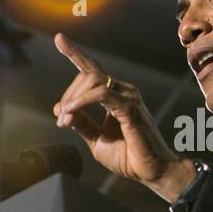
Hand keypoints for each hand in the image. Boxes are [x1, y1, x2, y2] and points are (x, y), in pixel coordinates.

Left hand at [52, 33, 194, 201]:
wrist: (153, 172)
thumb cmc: (129, 157)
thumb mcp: (96, 139)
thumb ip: (80, 123)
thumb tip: (59, 108)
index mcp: (115, 95)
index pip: (92, 69)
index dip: (75, 52)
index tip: (58, 38)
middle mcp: (123, 91)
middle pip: (86, 74)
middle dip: (67, 95)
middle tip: (60, 121)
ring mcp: (129, 97)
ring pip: (92, 80)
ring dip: (71, 100)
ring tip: (64, 120)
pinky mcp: (131, 108)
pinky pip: (101, 95)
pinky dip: (81, 102)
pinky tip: (70, 113)